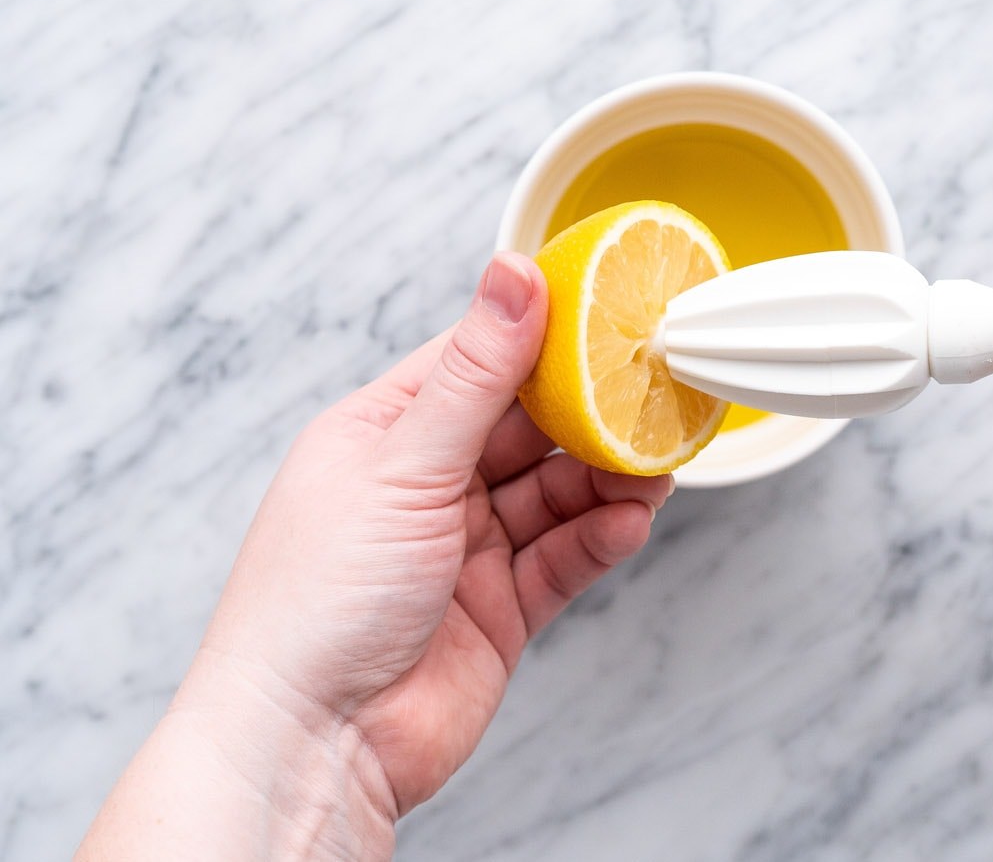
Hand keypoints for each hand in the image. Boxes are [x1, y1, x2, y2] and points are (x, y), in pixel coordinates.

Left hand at [79, 252, 672, 859]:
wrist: (313, 745)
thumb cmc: (317, 601)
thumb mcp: (403, 464)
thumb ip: (475, 374)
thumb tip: (513, 275)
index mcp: (384, 434)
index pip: (476, 363)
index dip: (541, 338)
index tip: (606, 312)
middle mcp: (427, 486)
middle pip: (529, 429)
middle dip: (589, 415)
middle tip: (649, 397)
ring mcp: (466, 549)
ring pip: (557, 493)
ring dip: (606, 478)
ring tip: (651, 468)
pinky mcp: (502, 607)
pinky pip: (566, 557)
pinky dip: (600, 538)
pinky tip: (627, 523)